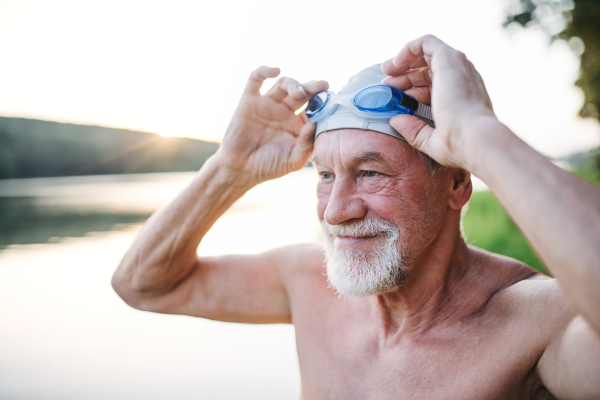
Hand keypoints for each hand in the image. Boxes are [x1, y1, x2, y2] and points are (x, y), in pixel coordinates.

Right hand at [216, 66, 327, 184]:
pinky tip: (275, 70)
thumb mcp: (292, 161)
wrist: (240, 170)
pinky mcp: (248, 101)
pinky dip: (264, 71)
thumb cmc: (268, 167)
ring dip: (293, 84)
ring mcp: (267, 104)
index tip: (331, 99)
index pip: (314, 108)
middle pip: (302, 92)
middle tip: (322, 86)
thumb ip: (306, 145)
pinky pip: (255, 80)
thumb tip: (315, 124)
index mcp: (298, 124)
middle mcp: (284, 111)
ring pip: (283, 85)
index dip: (323, 102)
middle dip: (313, 88)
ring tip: (299, 93)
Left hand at [382, 35, 496, 168]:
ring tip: (386, 71)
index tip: (394, 98)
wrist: (474, 138)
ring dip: (404, 60)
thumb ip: (413, 130)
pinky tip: (395, 65)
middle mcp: (461, 78)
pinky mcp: (450, 58)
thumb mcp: (431, 140)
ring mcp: (457, 67)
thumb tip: (395, 120)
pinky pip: (426, 43)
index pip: (432, 85)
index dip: (410, 89)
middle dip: (404, 76)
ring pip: (426, 54)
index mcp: (460, 95)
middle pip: (427, 69)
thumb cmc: (458, 144)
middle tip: (386, 85)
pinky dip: (408, 49)